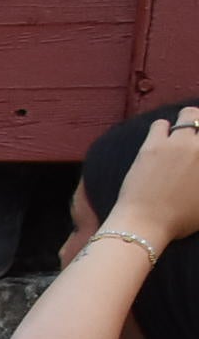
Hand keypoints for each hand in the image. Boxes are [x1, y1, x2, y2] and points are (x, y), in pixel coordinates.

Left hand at [105, 106, 198, 245]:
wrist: (146, 223)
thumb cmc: (180, 220)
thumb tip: (198, 169)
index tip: (197, 147)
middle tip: (197, 135)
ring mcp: (179, 143)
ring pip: (189, 115)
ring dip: (188, 122)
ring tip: (182, 134)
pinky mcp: (154, 144)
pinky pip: (160, 124)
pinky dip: (163, 129)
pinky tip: (161, 140)